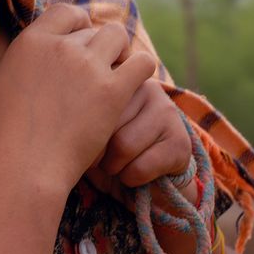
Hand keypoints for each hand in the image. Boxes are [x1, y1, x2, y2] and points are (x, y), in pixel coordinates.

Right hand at [0, 4, 156, 196]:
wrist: (27, 164)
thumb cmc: (9, 130)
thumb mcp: (2, 78)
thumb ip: (23, 55)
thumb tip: (37, 43)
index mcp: (32, 40)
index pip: (66, 11)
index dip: (77, 24)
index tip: (80, 42)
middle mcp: (61, 46)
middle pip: (93, 28)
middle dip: (97, 45)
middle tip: (97, 69)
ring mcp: (88, 67)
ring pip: (118, 36)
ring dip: (119, 51)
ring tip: (116, 72)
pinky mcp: (113, 90)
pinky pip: (142, 62)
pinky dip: (140, 68)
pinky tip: (133, 83)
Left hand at [85, 78, 191, 199]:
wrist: (146, 173)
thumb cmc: (108, 145)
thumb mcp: (90, 123)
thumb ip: (80, 110)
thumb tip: (73, 121)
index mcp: (119, 75)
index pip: (90, 102)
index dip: (83, 129)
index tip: (85, 139)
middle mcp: (146, 87)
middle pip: (105, 124)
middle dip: (97, 150)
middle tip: (102, 156)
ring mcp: (166, 111)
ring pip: (123, 146)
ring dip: (114, 167)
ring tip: (116, 164)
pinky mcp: (180, 141)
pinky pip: (141, 166)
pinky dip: (131, 178)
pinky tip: (135, 172)